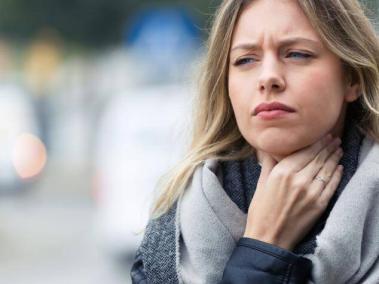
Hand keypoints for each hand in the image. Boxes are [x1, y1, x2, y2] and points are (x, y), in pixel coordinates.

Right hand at [243, 134, 343, 250]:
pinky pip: (332, 185)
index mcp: (282, 172)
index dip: (316, 143)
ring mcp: (311, 192)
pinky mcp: (319, 205)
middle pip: (318, 158)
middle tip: (334, 140)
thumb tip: (269, 150)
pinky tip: (339, 167)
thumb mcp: (260, 185)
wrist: (268, 238)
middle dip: (328, 147)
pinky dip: (337, 174)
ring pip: (327, 169)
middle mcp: (298, 179)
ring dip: (334, 157)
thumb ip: (268, 165)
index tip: (323, 136)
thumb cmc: (260, 212)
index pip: (304, 152)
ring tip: (339, 149)